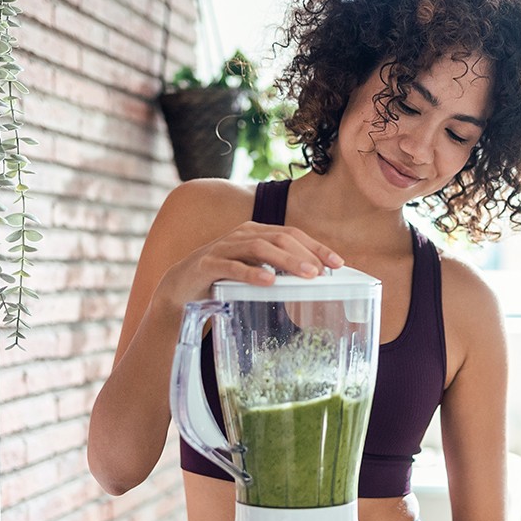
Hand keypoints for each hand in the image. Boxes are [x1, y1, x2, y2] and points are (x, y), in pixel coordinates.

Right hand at [156, 221, 344, 308]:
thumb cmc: (225, 280)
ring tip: (306, 276)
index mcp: (258, 233)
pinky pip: (232, 266)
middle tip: (323, 272)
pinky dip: (252, 273)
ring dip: (286, 261)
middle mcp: (243, 234)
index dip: (317, 247)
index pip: (293, 234)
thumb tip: (315, 282)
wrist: (181, 287)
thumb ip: (279, 272)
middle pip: (280, 237)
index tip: (338, 264)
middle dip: (305, 254)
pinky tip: (268, 282)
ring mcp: (225, 247)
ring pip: (260, 247)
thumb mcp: (256, 272)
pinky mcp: (208, 263)